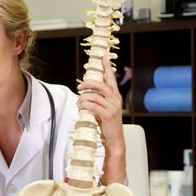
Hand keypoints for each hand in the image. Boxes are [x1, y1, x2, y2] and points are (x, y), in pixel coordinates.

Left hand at [77, 55, 125, 183]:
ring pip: (93, 96)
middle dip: (87, 84)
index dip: (106, 67)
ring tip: (79, 104)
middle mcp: (115, 99)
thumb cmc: (107, 124)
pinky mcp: (107, 114)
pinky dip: (84, 106)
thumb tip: (85, 94)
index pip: (111, 78)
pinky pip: (92, 106)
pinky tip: (81, 109)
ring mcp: (112, 106)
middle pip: (100, 85)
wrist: (114, 139)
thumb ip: (98, 100)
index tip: (103, 57)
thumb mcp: (104, 109)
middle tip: (79, 87)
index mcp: (115, 96)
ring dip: (83, 99)